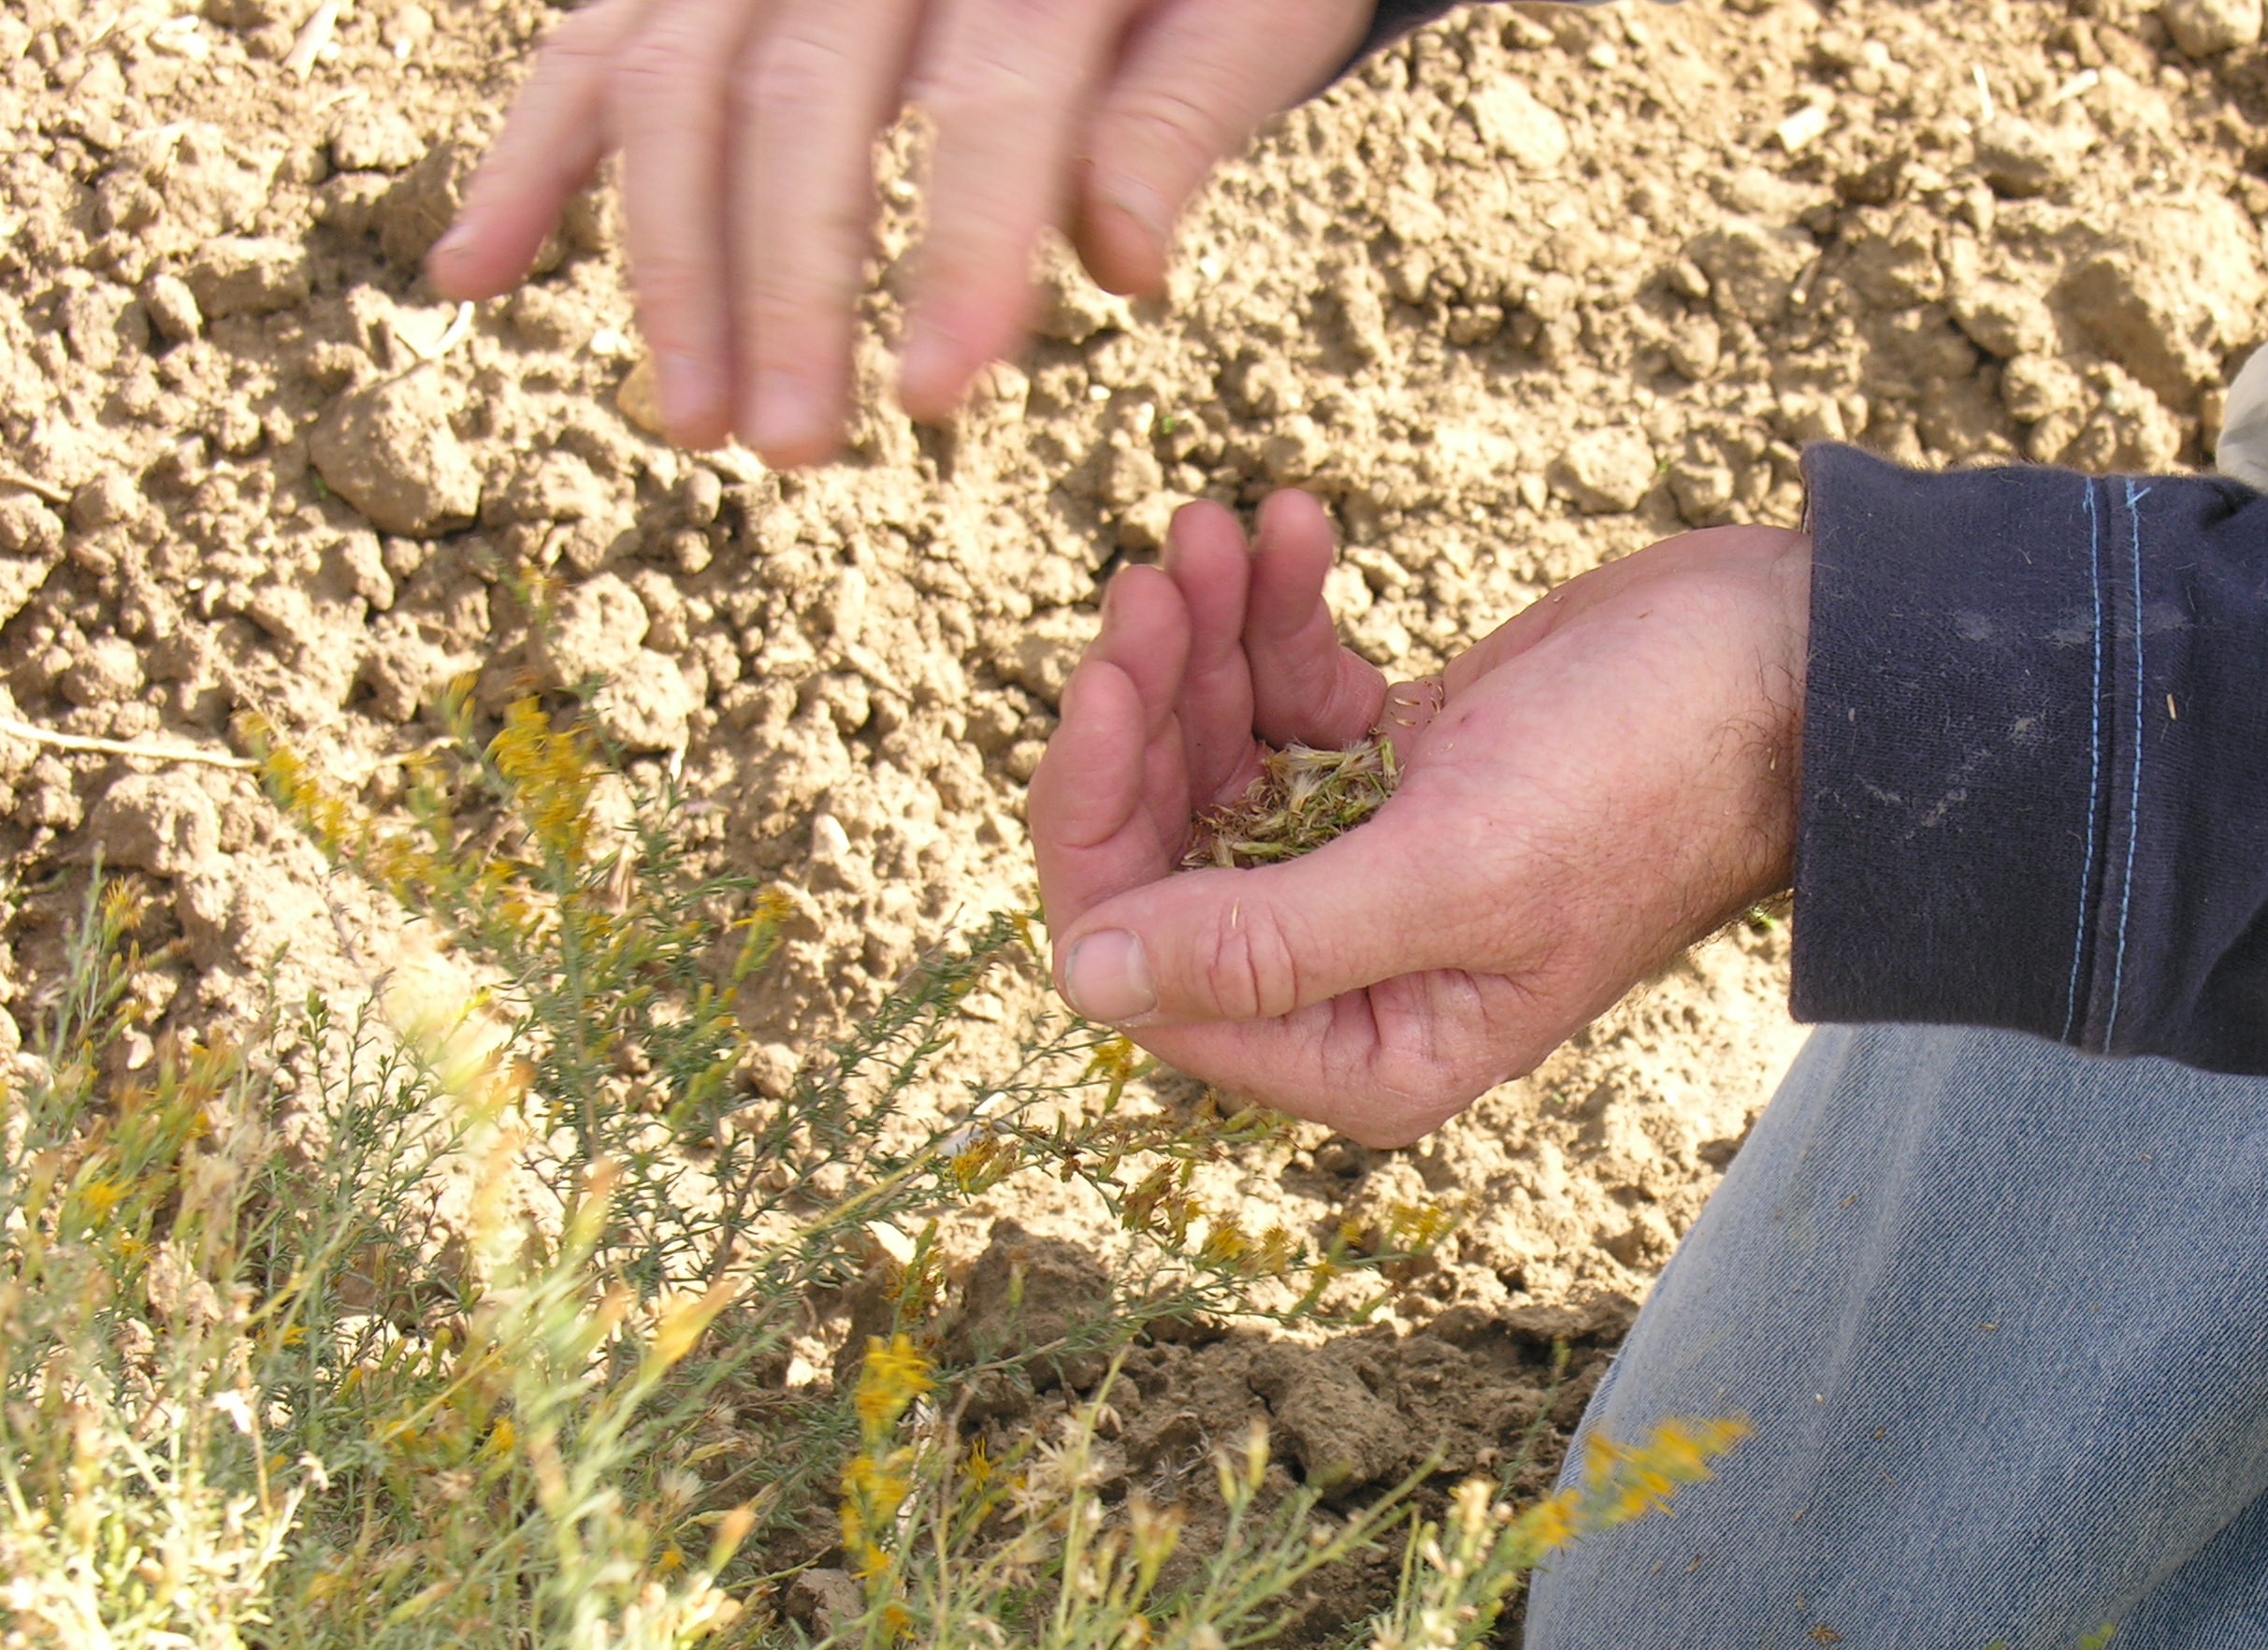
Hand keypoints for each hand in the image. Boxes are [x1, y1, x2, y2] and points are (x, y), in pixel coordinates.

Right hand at [430, 0, 1371, 465]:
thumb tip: (1116, 256)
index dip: (960, 247)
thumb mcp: (1262, 12)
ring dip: (665, 257)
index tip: (938, 398)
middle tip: (796, 451)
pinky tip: (470, 278)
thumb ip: (1186, 113)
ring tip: (693, 425)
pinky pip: (598, 43)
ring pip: (681, 76)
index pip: (990, 96)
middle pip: (805, 97)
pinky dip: (530, 157)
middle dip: (786, 284)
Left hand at [1027, 492, 1810, 1145]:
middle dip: (1144, 708)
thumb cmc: (1650, 782)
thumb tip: (1086, 980)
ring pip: (1203, 756)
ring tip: (1221, 530)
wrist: (1788, 665)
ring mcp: (1366, 863)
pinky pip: (1279, 694)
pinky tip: (1294, 526)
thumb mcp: (1452, 870)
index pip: (1149, 971)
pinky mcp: (1394, 764)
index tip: (1107, 677)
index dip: (1098, 828)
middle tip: (1162, 573)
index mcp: (1364, 1048)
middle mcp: (1349, 976)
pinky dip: (1271, 613)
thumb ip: (1268, 940)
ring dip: (1198, 638)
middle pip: (1160, 852)